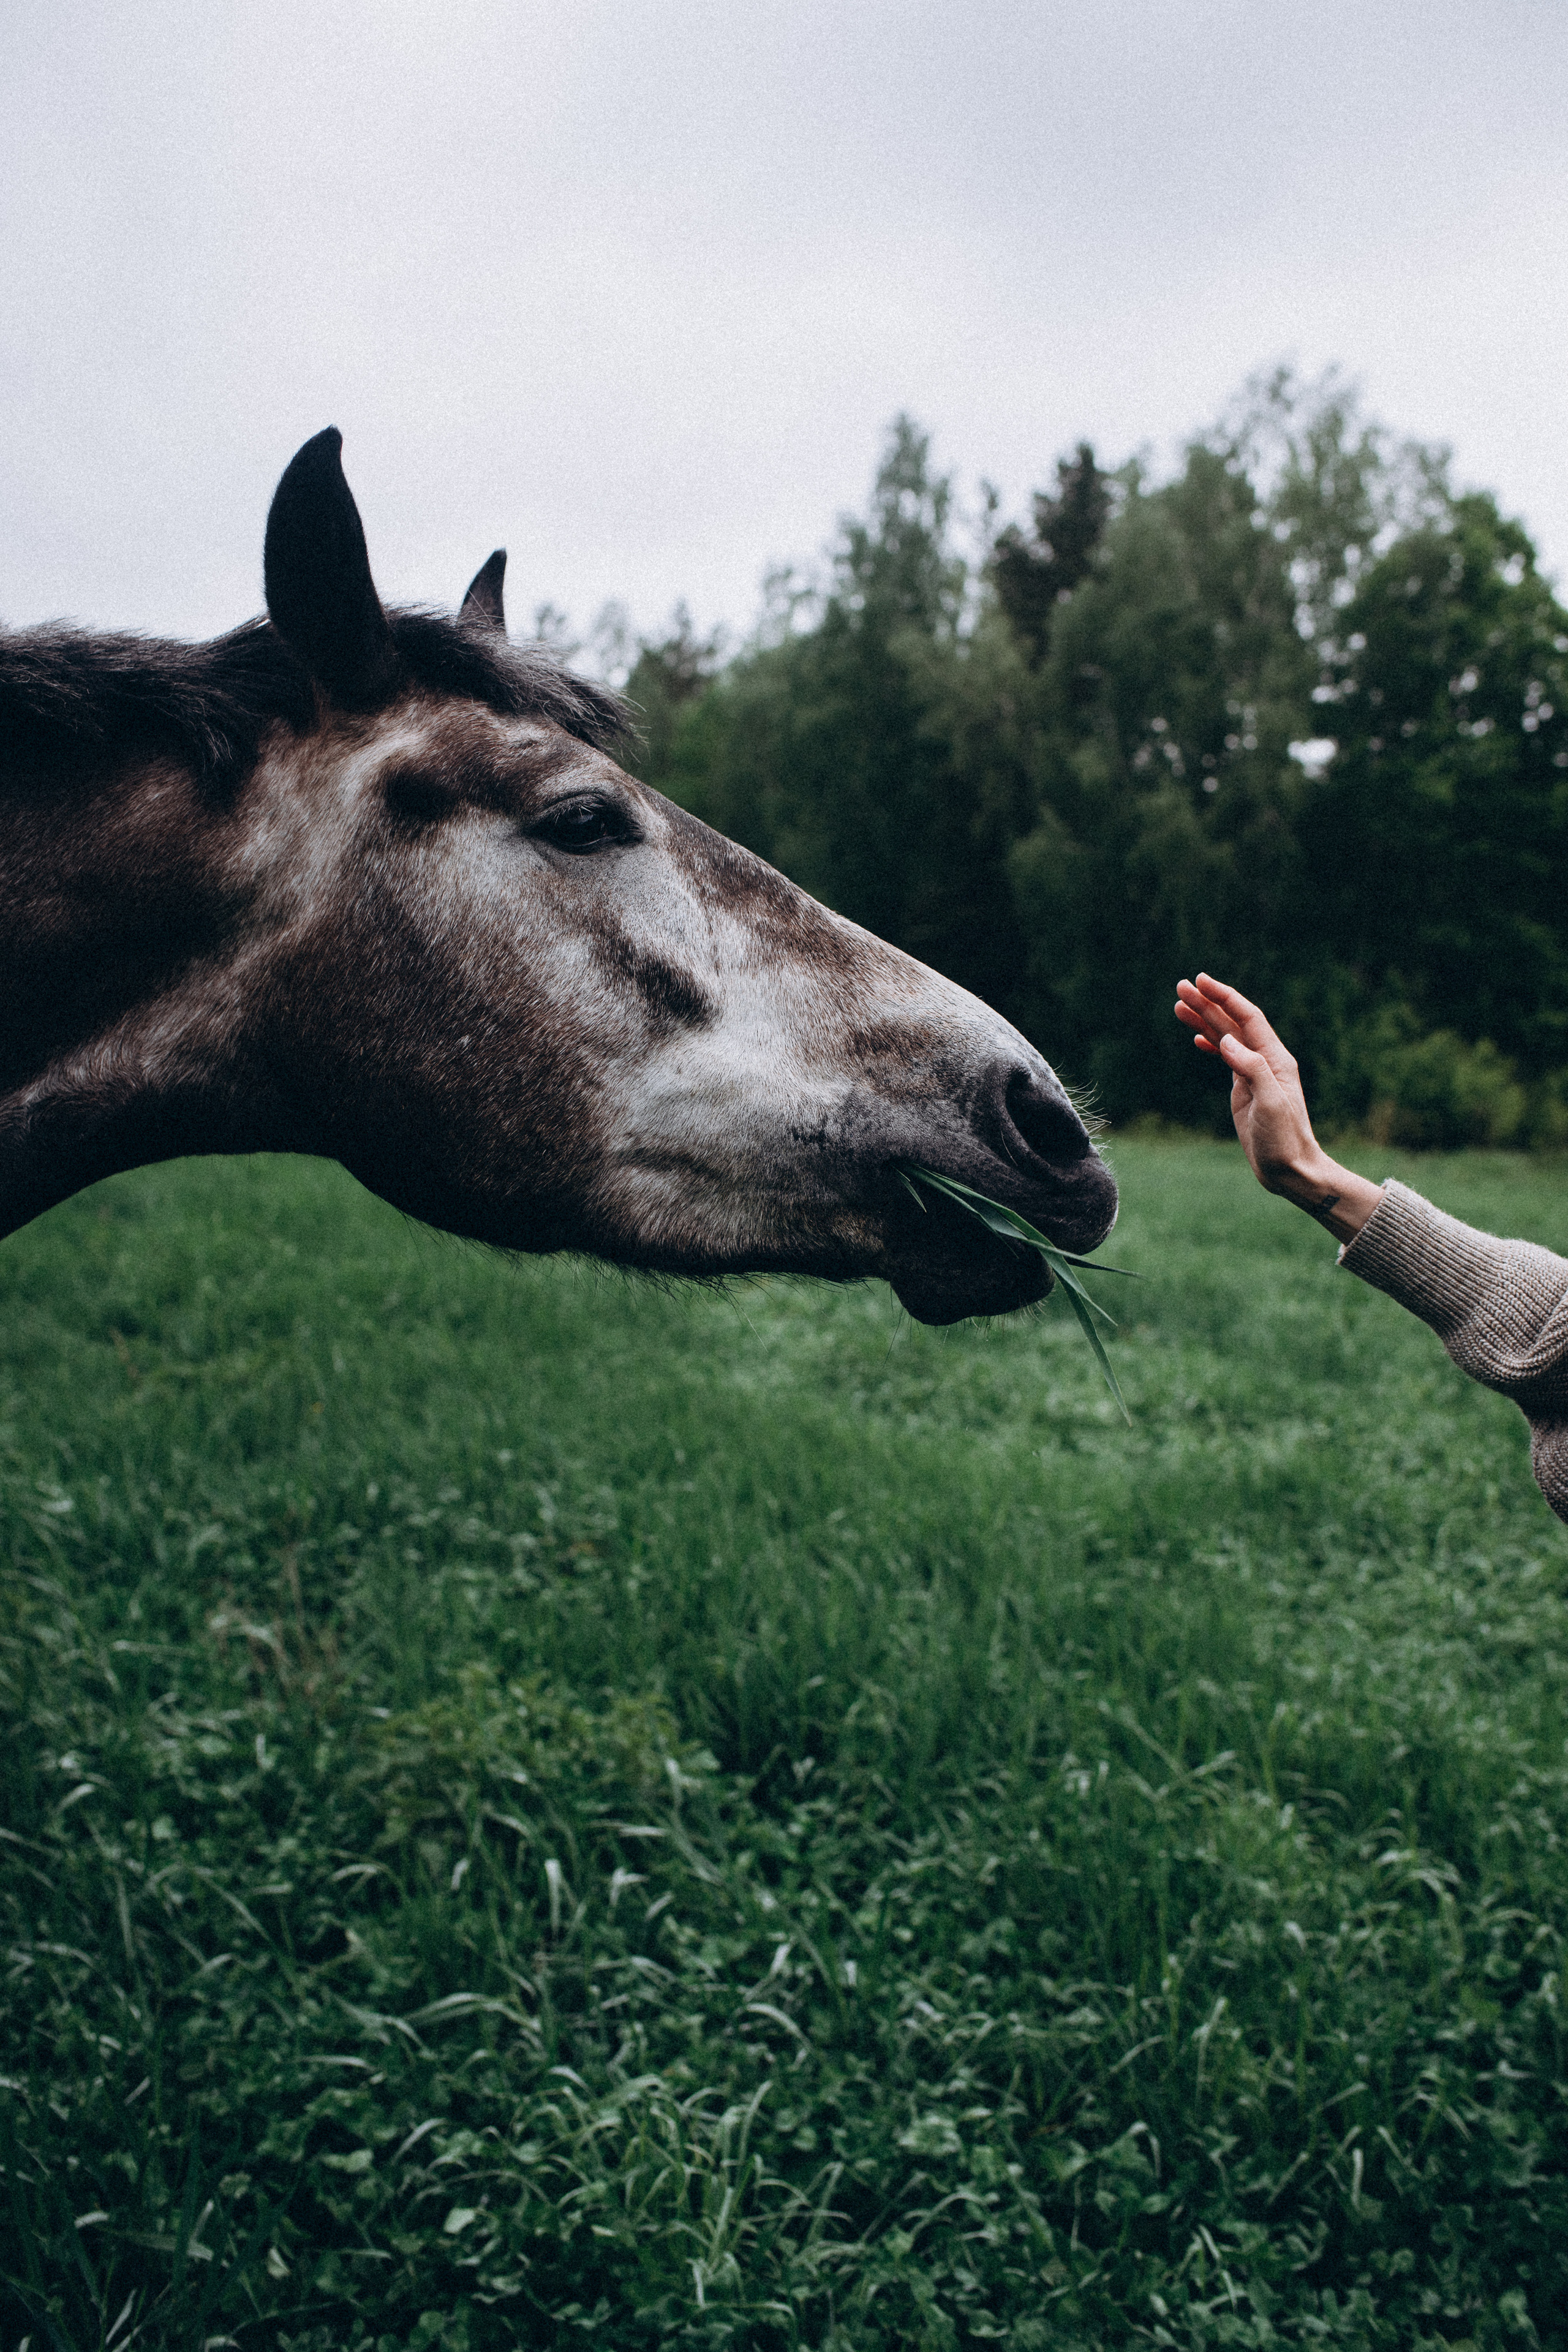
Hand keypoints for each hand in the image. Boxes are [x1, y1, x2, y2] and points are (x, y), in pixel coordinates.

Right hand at [1173, 974, 1383, 1241]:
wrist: (1290, 1168)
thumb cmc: (1284, 1139)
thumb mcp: (1270, 1103)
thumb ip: (1251, 1068)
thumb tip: (1227, 1040)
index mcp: (1274, 1059)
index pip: (1247, 1017)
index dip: (1224, 996)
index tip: (1200, 981)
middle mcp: (1265, 1060)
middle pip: (1233, 1022)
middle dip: (1207, 1003)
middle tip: (1180, 986)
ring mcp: (1254, 1073)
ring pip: (1226, 1037)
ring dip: (1204, 1020)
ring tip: (1178, 1005)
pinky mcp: (1245, 1088)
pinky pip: (1226, 1057)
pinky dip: (1211, 1044)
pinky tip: (1196, 1038)